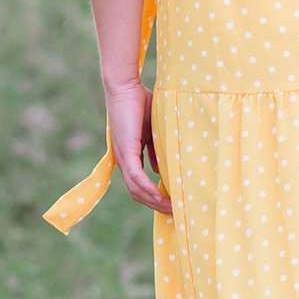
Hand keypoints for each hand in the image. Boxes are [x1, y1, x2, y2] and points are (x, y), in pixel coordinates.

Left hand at [105, 76, 171, 215]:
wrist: (125, 86)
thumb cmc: (139, 103)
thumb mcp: (151, 131)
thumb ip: (154, 150)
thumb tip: (159, 171)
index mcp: (128, 156)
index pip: (138, 185)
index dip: (153, 197)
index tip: (170, 204)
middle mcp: (123, 160)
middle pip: (137, 193)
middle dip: (155, 205)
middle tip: (175, 212)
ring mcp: (123, 156)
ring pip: (136, 189)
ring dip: (154, 201)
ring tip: (172, 208)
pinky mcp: (126, 150)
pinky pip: (136, 176)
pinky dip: (148, 188)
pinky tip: (160, 196)